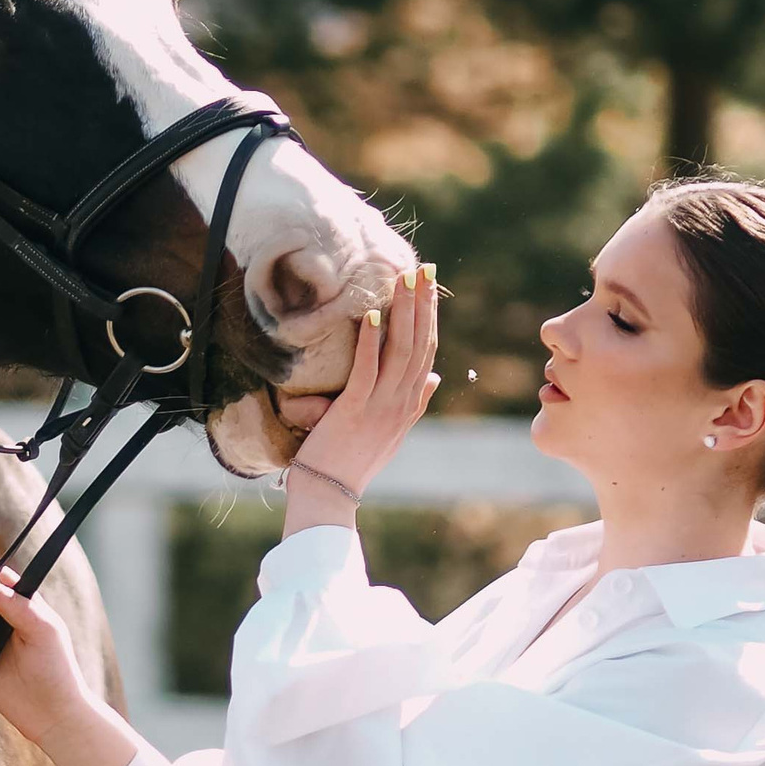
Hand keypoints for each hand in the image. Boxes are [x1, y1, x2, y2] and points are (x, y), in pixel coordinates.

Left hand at [285, 262, 439, 525]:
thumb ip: (415, 403)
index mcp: (410, 405)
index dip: (431, 318)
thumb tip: (434, 378)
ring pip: (400, 352)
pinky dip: (371, 341)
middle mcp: (402, 403)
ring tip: (404, 280)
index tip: (431, 288)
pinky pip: (366, 370)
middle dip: (423, 305)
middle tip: (425, 269)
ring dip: (403, 313)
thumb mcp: (391, 431)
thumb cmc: (352, 462)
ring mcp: (381, 408)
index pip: (427, 352)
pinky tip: (372, 314)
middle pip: (419, 345)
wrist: (330, 496)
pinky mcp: (354, 412)